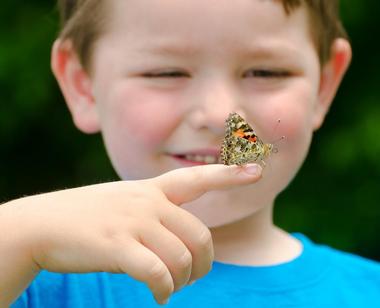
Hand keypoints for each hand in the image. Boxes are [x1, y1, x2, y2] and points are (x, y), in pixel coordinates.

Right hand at [1, 164, 261, 304]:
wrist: (41, 224)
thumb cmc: (86, 216)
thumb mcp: (124, 204)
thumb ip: (154, 214)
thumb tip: (182, 242)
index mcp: (151, 189)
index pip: (197, 177)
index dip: (229, 174)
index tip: (258, 171)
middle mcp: (148, 201)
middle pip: (200, 237)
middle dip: (203, 265)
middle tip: (192, 278)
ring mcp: (134, 222)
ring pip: (182, 259)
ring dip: (183, 281)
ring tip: (171, 287)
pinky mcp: (118, 246)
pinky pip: (158, 274)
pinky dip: (165, 291)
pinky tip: (160, 296)